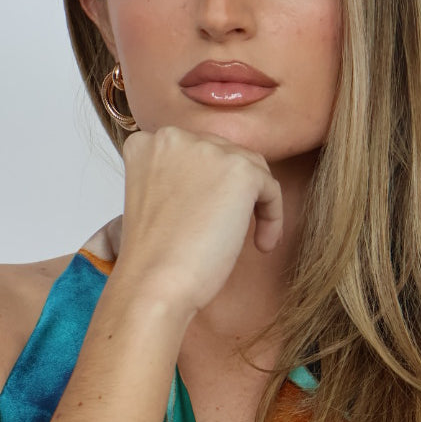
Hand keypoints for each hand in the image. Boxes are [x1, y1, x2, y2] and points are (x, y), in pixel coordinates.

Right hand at [115, 126, 283, 317]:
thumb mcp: (157, 202)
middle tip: (230, 230)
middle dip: (233, 192)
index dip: (209, 184)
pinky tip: (261, 245)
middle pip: (224, 154)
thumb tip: (219, 180)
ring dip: (254, 204)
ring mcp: (207, 150)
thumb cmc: (154, 258)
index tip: (208, 217)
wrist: (154, 285)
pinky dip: (273, 216)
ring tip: (249, 241)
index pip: (194, 151)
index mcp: (147, 143)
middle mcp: (174, 137)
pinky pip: (270, 188)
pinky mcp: (239, 171)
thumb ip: (180, 178)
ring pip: (250, 168)